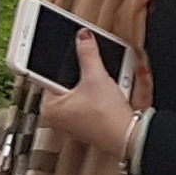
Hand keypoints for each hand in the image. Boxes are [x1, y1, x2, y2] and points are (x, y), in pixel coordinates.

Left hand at [38, 31, 135, 155]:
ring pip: (79, 88)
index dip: (62, 59)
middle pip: (66, 80)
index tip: (60, 45)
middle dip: (80, 70)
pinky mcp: (85, 120)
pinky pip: (87, 97)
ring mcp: (71, 119)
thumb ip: (88, 53)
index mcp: (50, 107)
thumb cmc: (107, 117)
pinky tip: (107, 89)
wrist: (126, 136)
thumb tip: (83, 37)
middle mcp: (56, 116)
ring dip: (90, 80)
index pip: (48, 74)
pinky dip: (96, 90)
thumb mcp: (96, 77)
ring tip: (102, 79)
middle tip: (89, 64)